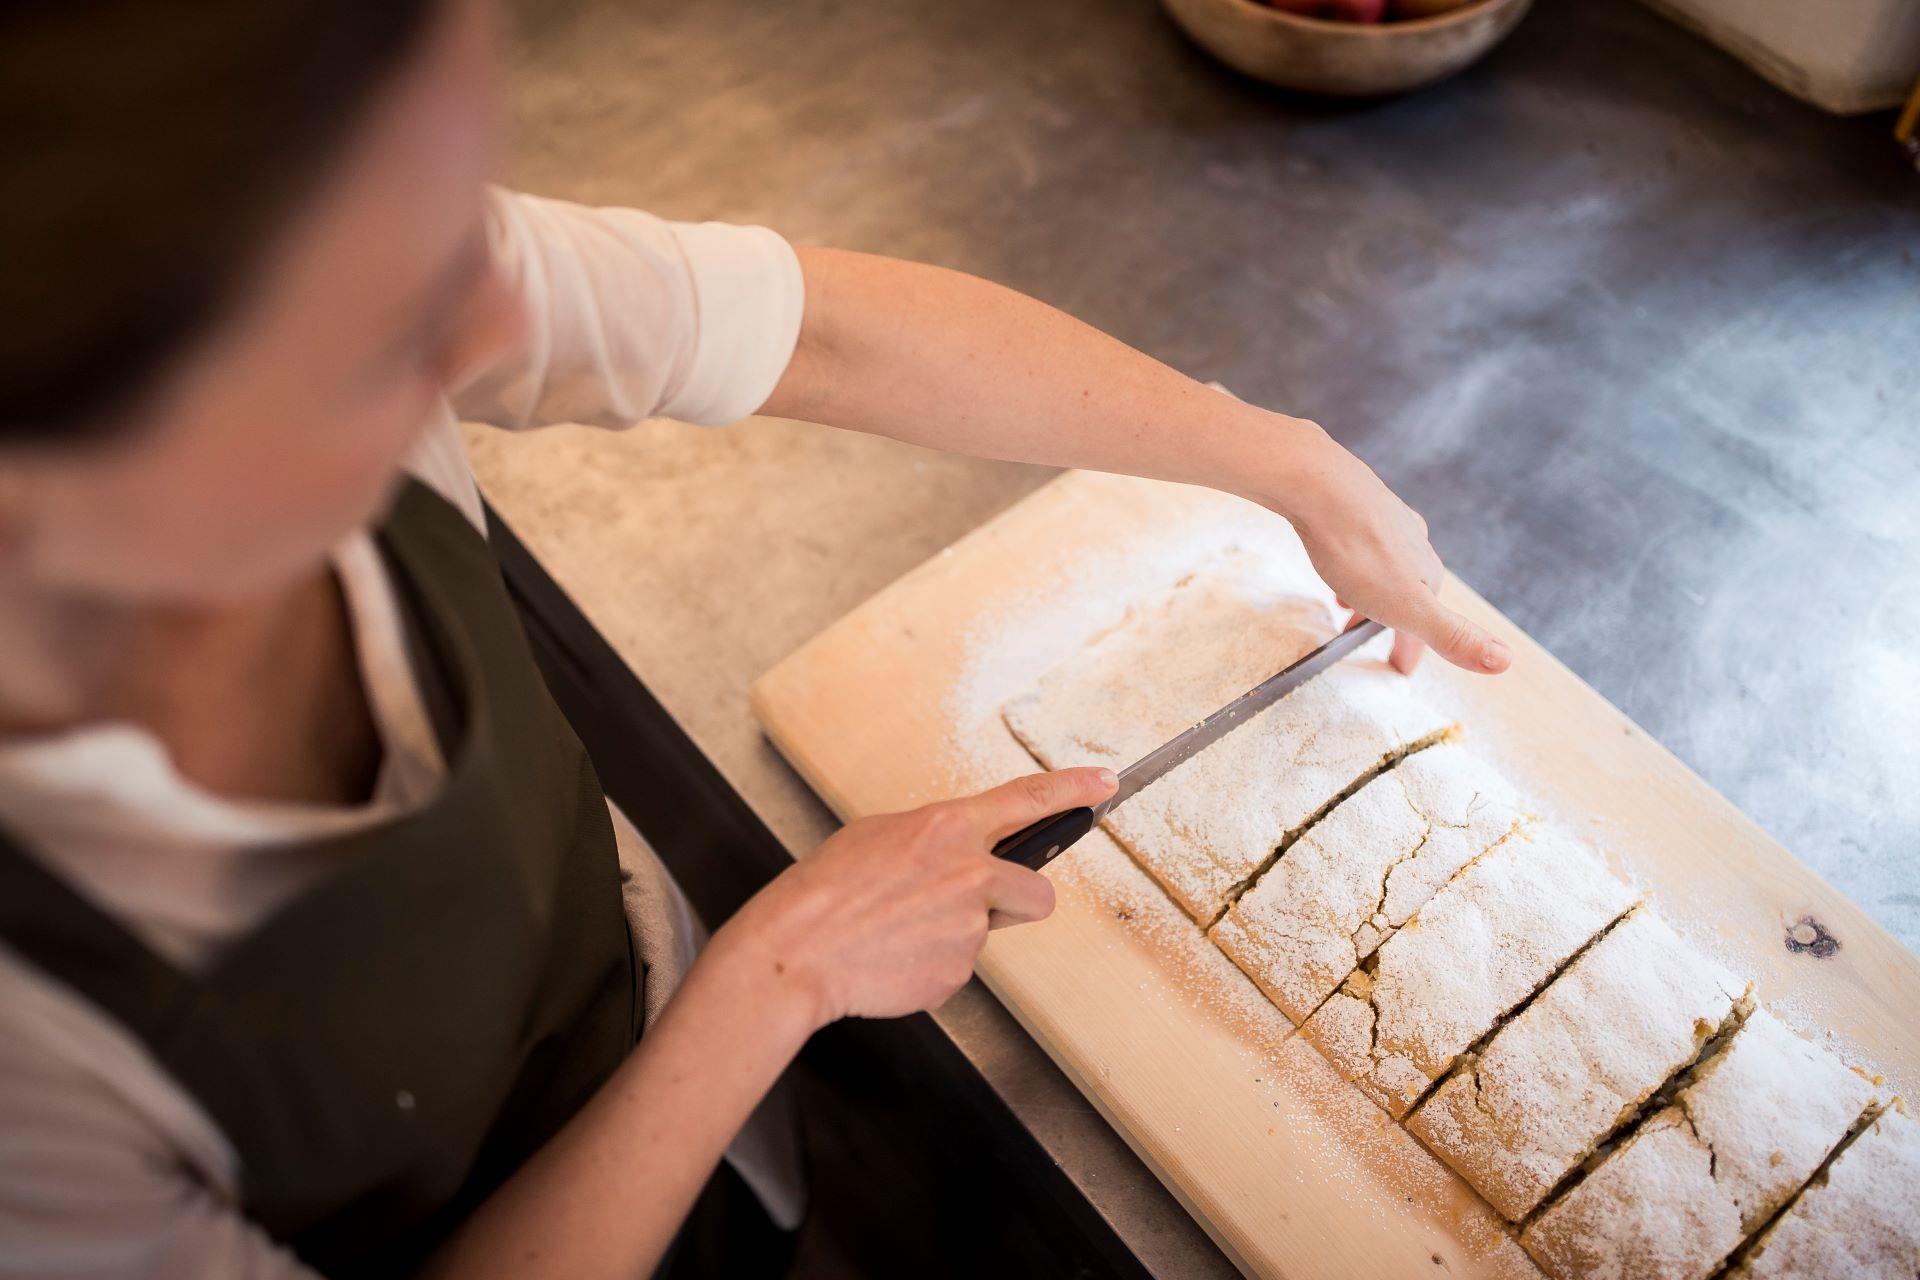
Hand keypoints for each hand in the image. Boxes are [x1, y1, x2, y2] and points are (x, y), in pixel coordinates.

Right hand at [712, 766, 1117, 1027]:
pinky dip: (933, 965)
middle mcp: (968, 873)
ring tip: (904, 932)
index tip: (1104, 782)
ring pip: (989, 933)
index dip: (1073, 789)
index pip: (1027, 799)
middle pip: (1037, 891)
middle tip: (971, 908)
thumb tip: (956, 853)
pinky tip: (896, 957)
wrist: (795, 951)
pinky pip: (959, 967)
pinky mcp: (957, 972)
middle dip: (1017, 903)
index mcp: (946, 828)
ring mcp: (967, 927)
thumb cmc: (824, 891)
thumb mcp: (878, 837)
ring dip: (961, 935)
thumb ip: (933, 841)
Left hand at [1265, 418, 1509, 675]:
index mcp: (1427, 574)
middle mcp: (1413, 544)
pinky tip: (1333, 558)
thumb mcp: (1407, 606)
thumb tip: (1505, 661)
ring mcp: (1385, 520)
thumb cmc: (1359, 548)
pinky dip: (1352, 559)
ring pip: (1384, 564)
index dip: (1412, 649)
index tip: (1400, 669)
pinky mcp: (1356, 502)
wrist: (1317, 484)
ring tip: (1343, 605)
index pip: (1428, 623)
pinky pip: (1359, 539)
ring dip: (1368, 589)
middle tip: (1362, 638)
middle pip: (1407, 591)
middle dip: (1390, 619)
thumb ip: (1452, 635)